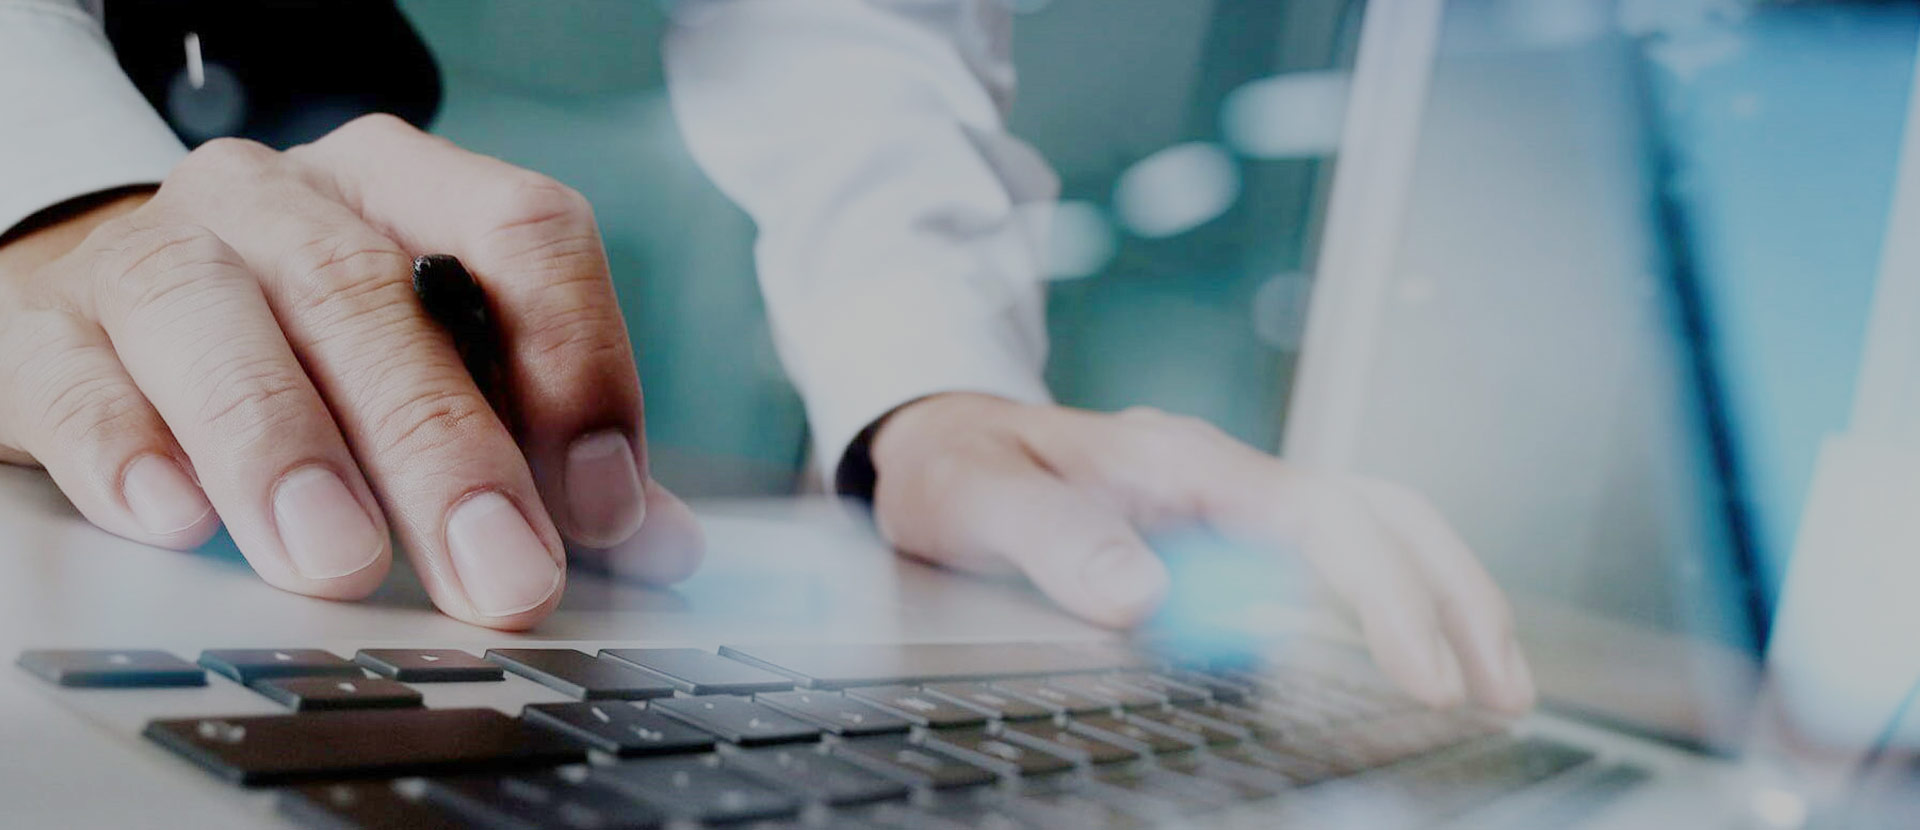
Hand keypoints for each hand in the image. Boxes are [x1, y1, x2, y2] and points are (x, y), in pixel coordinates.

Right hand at [0, 115, 701, 628]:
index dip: (580, 365)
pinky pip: (80, 378)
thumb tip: (656, 543)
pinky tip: (176, 518)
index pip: (526, 233)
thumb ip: (545, 446)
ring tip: (339, 559)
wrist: (98, 305)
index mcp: (408, 191)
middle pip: (374, 294)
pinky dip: (131, 448)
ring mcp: (155, 250)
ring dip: (287, 447)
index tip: (607, 503)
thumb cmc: (301, 345)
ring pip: (218, 321)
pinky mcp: (44, 328)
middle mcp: (285, 200)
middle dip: (448, 446)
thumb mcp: (433, 365)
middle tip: (502, 571)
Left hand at [868, 393, 1534, 712]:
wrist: (942, 440)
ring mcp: (1231, 507)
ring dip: (1442, 597)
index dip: (1387, 598)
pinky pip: (1333, 562)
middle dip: (1456, 595)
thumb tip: (1146, 598)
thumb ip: (1054, 540)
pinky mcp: (1225, 538)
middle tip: (1501, 690)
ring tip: (1491, 681)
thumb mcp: (978, 499)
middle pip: (1381, 514)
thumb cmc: (961, 464)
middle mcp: (1225, 478)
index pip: (1324, 521)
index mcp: (1184, 462)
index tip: (1422, 675)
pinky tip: (1414, 658)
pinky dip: (1393, 605)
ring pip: (1375, 531)